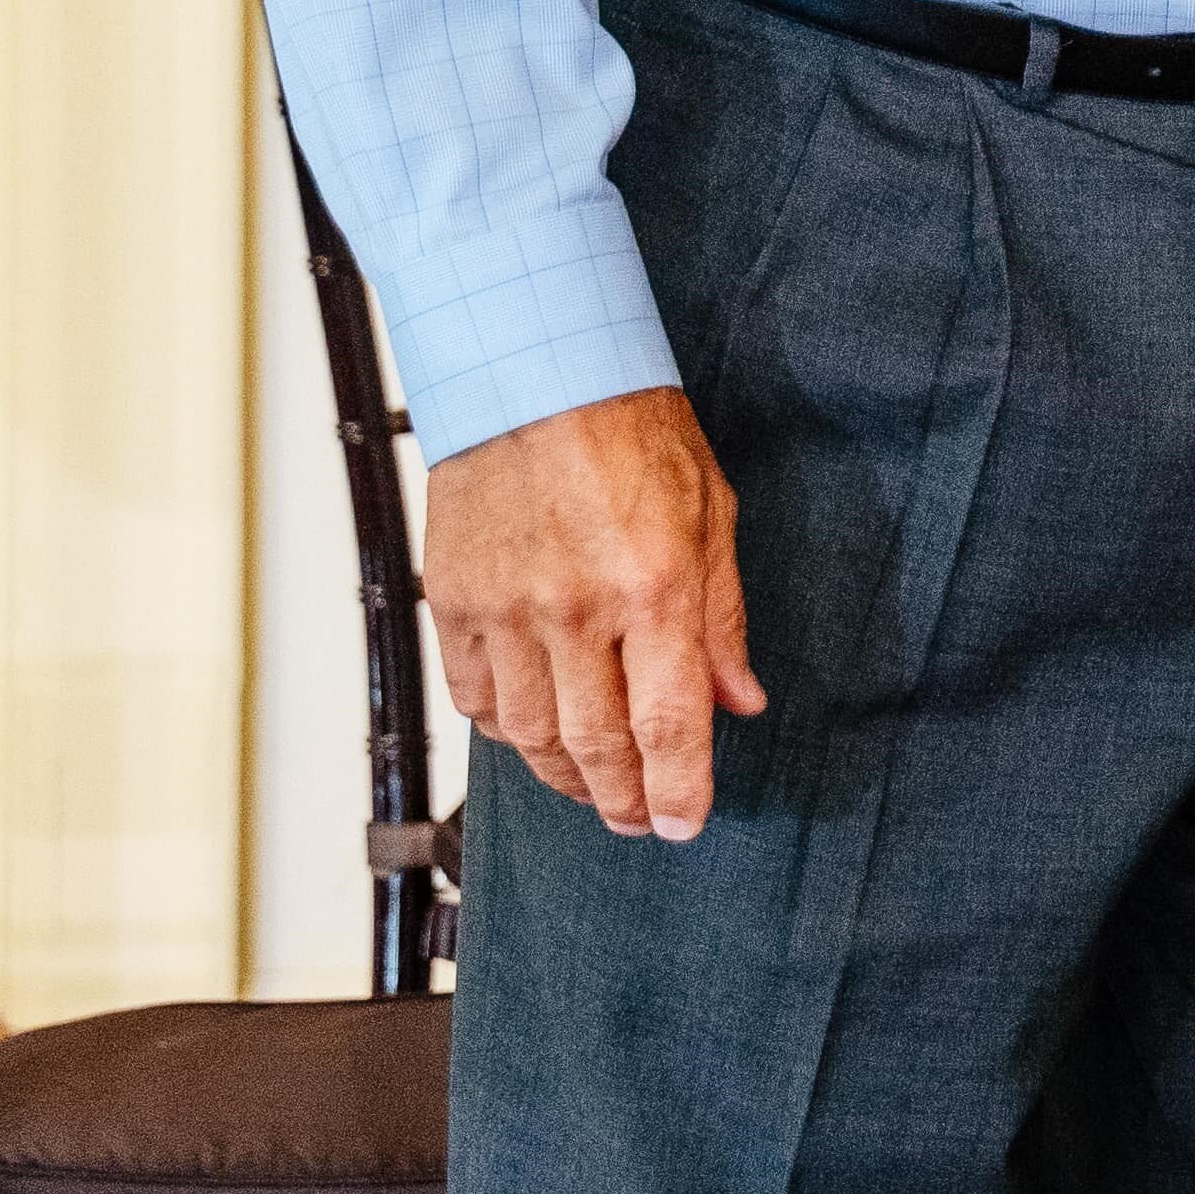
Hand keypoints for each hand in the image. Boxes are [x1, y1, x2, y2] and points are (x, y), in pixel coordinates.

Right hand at [424, 384, 762, 844]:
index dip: (679, 788)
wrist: (530, 369)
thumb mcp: (712, 511)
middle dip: (624, 799)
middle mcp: (576, 608)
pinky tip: (534, 737)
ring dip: (566, 777)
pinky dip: (506, 730)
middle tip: (638, 820)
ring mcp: (506, 609)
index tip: (683, 824)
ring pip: (532, 736)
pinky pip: (477, 697)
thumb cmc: (630, 427)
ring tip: (594, 789)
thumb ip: (722, 618)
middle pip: (597, 745)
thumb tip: (739, 701)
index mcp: (653, 585)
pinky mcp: (455, 601)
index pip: (669, 723)